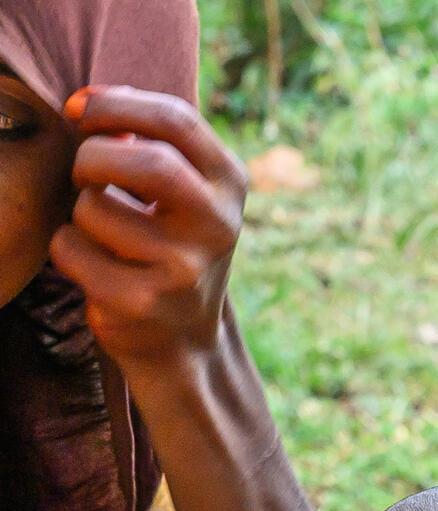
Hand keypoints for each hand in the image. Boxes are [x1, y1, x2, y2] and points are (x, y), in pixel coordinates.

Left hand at [47, 87, 247, 374]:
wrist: (183, 337)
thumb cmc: (169, 243)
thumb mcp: (182, 189)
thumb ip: (146, 140)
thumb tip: (84, 107)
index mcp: (229, 186)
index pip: (176, 121)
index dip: (115, 105)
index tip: (79, 110)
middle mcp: (217, 229)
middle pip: (144, 163)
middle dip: (92, 157)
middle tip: (85, 173)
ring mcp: (183, 270)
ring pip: (93, 207)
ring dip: (81, 214)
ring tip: (106, 236)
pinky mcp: (141, 302)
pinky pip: (70, 248)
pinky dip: (68, 251)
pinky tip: (97, 268)